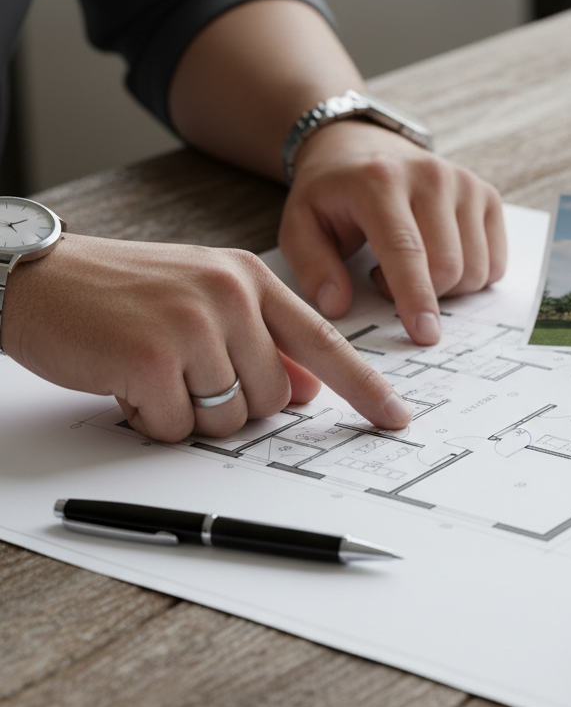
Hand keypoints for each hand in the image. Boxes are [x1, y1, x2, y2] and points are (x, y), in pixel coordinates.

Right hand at [1, 234, 412, 441]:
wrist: (38, 278)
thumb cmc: (124, 293)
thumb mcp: (205, 301)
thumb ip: (262, 341)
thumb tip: (306, 389)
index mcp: (248, 277)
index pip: (324, 339)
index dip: (363, 385)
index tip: (395, 416)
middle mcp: (229, 294)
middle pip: (273, 398)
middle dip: (232, 404)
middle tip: (185, 373)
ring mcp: (191, 324)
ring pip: (228, 419)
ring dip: (190, 413)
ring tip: (154, 371)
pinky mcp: (150, 358)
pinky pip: (177, 429)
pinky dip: (153, 420)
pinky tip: (128, 381)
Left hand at [278, 120, 506, 345]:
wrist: (362, 146)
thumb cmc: (332, 194)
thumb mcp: (299, 226)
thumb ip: (312, 268)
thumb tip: (338, 306)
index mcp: (381, 182)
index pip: (406, 249)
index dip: (416, 297)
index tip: (425, 335)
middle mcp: (431, 177)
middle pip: (448, 267)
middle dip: (422, 295)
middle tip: (382, 278)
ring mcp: (465, 184)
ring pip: (475, 270)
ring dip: (445, 288)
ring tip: (409, 265)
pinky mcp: (487, 196)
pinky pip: (495, 263)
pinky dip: (469, 277)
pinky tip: (438, 258)